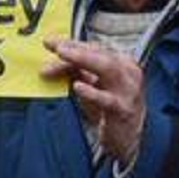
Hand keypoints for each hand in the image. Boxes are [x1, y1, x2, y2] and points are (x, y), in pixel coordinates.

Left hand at [42, 38, 145, 165]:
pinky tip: (77, 86)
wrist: (126, 136)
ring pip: (109, 69)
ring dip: (84, 60)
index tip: (50, 41)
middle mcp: (128, 72)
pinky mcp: (123, 109)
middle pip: (101, 55)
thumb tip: (49, 63)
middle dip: (77, 50)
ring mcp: (128, 90)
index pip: (95, 48)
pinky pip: (107, 99)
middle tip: (57, 48)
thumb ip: (73, 71)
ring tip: (63, 56)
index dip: (72, 43)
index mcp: (121, 63)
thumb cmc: (108, 106)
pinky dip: (92, 92)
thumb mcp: (90, 84)